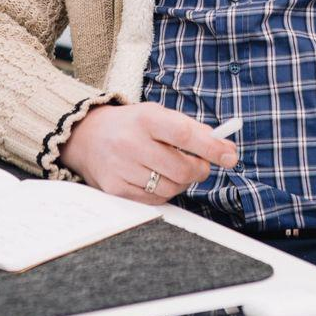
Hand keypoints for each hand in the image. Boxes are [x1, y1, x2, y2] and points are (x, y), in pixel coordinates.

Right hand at [58, 102, 237, 204]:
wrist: (86, 136)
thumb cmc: (131, 125)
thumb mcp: (157, 115)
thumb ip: (190, 129)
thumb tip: (225, 148)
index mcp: (145, 118)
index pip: (184, 134)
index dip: (211, 146)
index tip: (230, 155)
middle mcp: (130, 143)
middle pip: (181, 168)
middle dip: (199, 170)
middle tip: (201, 165)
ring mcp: (121, 168)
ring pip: (170, 187)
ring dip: (181, 182)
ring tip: (171, 168)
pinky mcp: (115, 189)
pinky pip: (154, 200)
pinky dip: (163, 192)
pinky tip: (155, 178)